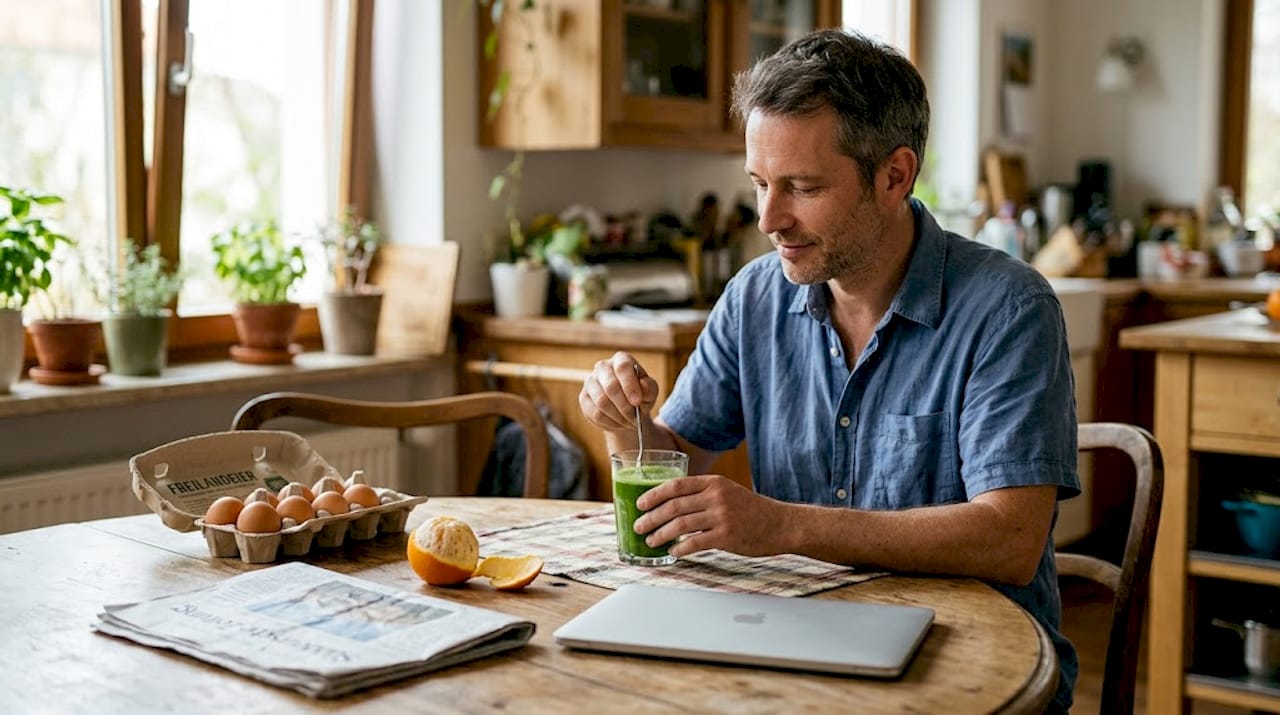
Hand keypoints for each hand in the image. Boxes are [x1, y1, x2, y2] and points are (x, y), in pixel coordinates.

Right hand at [579, 351, 658, 432]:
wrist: (626, 409)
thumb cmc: (640, 395)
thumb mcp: (650, 392)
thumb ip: (650, 388)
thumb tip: (643, 385)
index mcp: (621, 359)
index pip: (622, 368)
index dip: (630, 385)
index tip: (637, 402)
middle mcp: (603, 367)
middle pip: (610, 386)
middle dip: (625, 406)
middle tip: (634, 418)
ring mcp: (590, 382)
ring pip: (601, 402)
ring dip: (618, 416)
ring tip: (628, 422)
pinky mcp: (584, 398)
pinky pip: (595, 413)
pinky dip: (609, 422)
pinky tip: (618, 423)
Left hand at [633, 475, 783, 557]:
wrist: (780, 524)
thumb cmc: (752, 510)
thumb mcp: (728, 492)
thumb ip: (703, 494)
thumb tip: (672, 504)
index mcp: (714, 482)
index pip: (676, 485)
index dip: (654, 494)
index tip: (640, 503)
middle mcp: (715, 497)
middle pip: (673, 506)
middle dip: (651, 517)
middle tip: (639, 526)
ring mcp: (721, 517)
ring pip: (680, 525)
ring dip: (660, 534)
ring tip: (651, 540)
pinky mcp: (726, 537)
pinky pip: (694, 543)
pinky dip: (680, 549)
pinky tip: (673, 552)